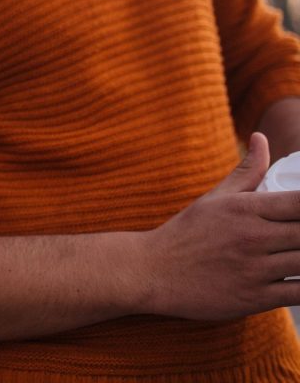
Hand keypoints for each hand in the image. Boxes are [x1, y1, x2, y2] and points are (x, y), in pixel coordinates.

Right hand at [143, 132, 299, 320]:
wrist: (153, 271)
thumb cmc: (186, 233)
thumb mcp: (215, 197)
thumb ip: (247, 171)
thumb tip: (261, 138)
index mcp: (244, 208)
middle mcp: (251, 237)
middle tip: (299, 234)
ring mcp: (254, 269)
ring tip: (297, 251)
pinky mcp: (255, 298)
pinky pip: (299, 294)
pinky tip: (299, 277)